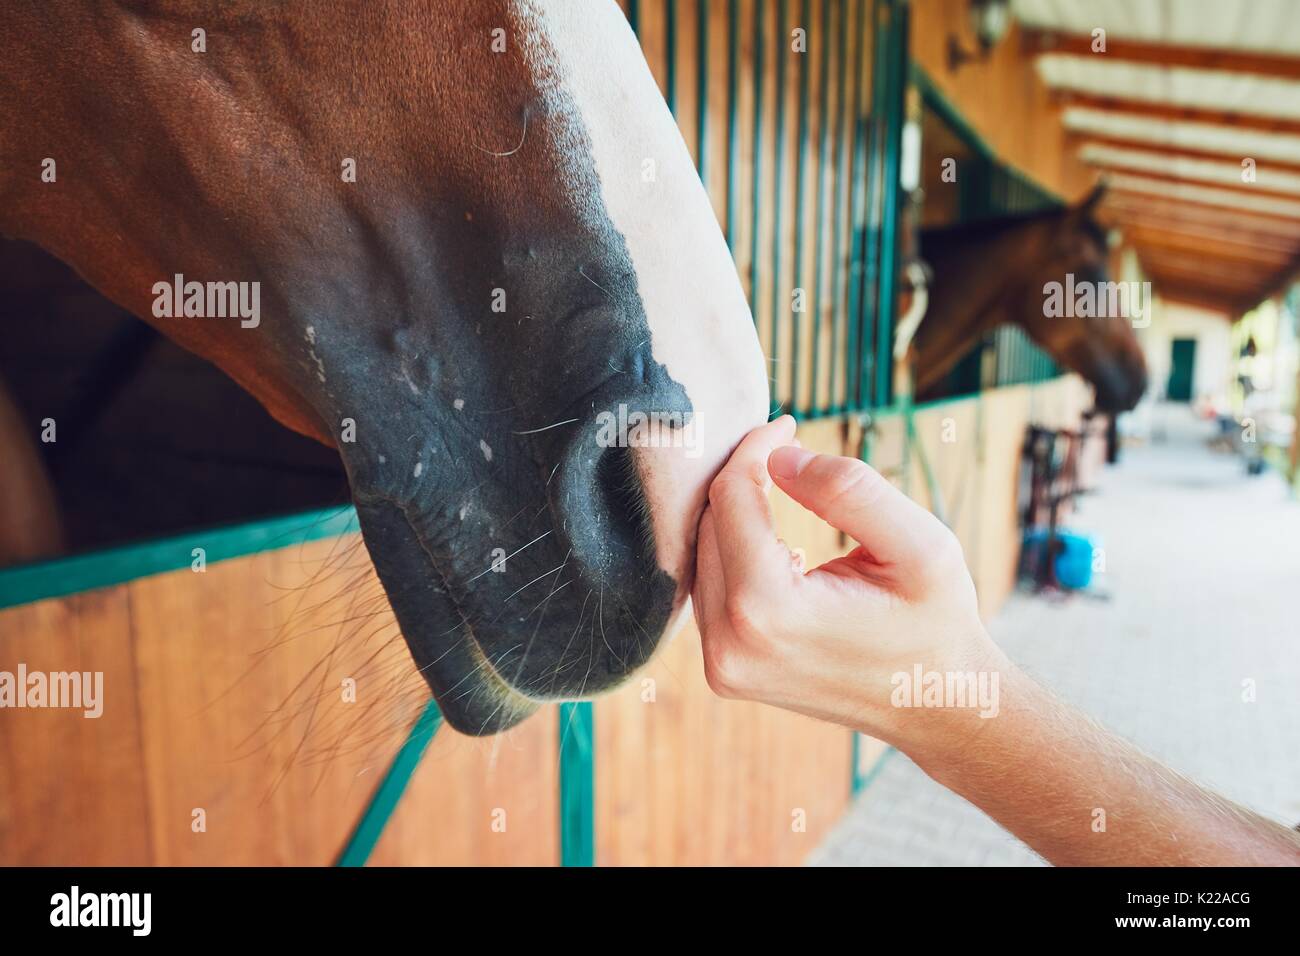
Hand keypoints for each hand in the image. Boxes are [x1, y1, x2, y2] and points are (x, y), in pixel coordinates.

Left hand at [691, 416, 1000, 746]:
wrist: (937, 705)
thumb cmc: (937, 622)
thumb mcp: (919, 544)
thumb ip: (848, 491)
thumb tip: (778, 457)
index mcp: (769, 611)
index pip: (731, 497)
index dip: (754, 448)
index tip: (788, 423)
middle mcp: (730, 646)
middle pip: (709, 525)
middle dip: (742, 476)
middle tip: (783, 445)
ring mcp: (722, 667)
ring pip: (703, 556)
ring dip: (734, 513)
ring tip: (776, 481)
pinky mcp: (725, 673)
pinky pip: (711, 590)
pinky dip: (733, 552)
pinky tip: (772, 537)